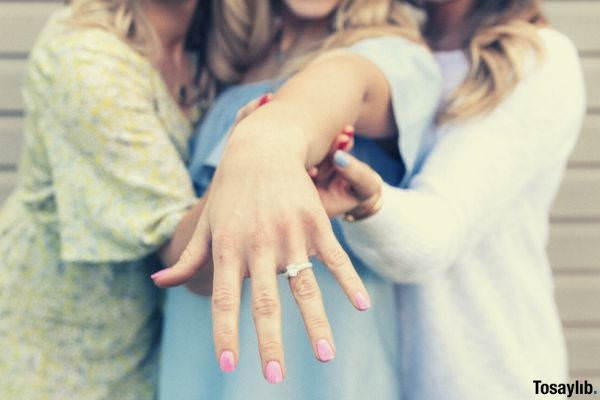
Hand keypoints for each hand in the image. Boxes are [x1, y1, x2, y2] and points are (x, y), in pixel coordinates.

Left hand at [152, 112, 369, 382]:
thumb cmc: (230, 192)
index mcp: (229, 249)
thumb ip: (188, 256)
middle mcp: (259, 245)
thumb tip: (158, 282)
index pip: (226, 300)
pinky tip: (361, 306)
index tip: (228, 365)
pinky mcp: (315, 224)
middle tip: (274, 377)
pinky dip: (348, 282)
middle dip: (270, 342)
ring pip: (305, 286)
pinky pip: (335, 258)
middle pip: (265, 302)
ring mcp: (291, 234)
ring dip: (316, 323)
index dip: (226, 333)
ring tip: (324, 356)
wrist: (261, 149)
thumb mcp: (206, 223)